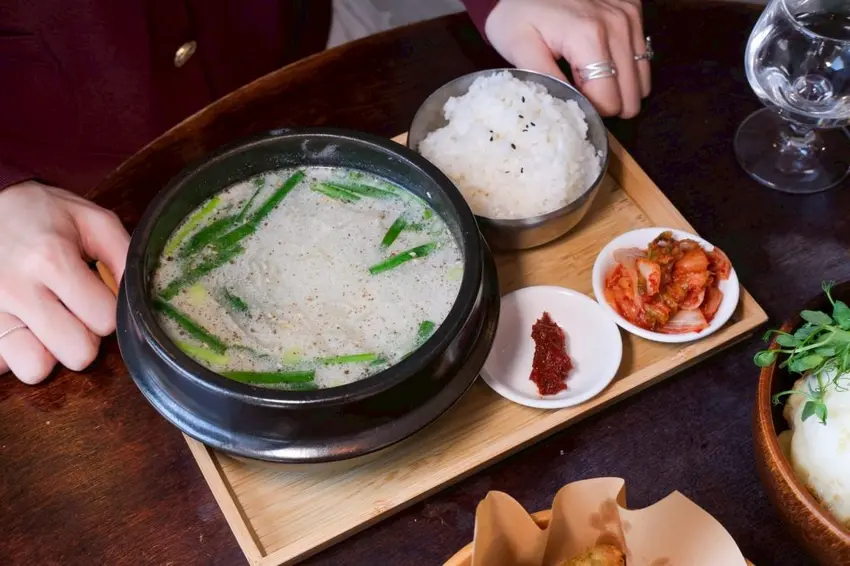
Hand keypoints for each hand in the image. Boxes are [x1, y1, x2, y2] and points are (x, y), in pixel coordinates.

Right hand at [0, 181, 128, 383]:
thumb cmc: (39, 214)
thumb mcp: (89, 219)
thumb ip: (122, 254)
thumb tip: (140, 294)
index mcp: (51, 259)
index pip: (105, 320)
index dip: (108, 310)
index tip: (95, 293)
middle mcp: (15, 290)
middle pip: (78, 352)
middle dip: (85, 336)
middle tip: (72, 311)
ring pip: (35, 369)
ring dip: (47, 352)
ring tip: (45, 324)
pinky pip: (1, 366)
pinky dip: (12, 354)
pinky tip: (18, 327)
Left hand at [485, 0, 650, 117]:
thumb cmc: (517, 15)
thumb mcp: (519, 50)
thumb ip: (546, 82)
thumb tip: (569, 111)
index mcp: (589, 36)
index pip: (608, 100)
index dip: (589, 110)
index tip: (570, 100)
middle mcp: (618, 24)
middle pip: (630, 95)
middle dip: (606, 102)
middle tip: (579, 91)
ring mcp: (629, 15)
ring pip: (640, 80)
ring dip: (617, 87)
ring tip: (588, 76)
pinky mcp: (633, 9)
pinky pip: (641, 57)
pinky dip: (624, 68)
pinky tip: (599, 60)